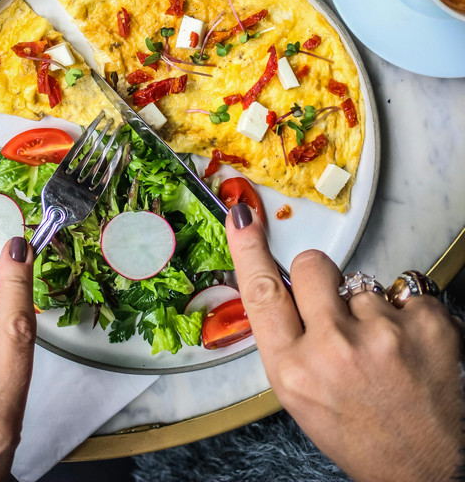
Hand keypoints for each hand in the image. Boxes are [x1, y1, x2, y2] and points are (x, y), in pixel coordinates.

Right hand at [226, 205, 463, 481]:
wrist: (430, 470)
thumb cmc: (366, 438)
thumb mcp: (305, 397)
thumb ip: (291, 341)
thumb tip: (284, 284)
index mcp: (294, 372)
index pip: (261, 292)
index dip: (248, 249)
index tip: (242, 216)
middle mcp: (334, 350)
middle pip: (312, 266)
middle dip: (323, 280)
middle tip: (341, 316)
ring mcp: (384, 334)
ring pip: (364, 284)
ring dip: (373, 310)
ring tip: (386, 354)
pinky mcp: (428, 324)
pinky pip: (408, 292)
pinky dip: (412, 317)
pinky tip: (414, 351)